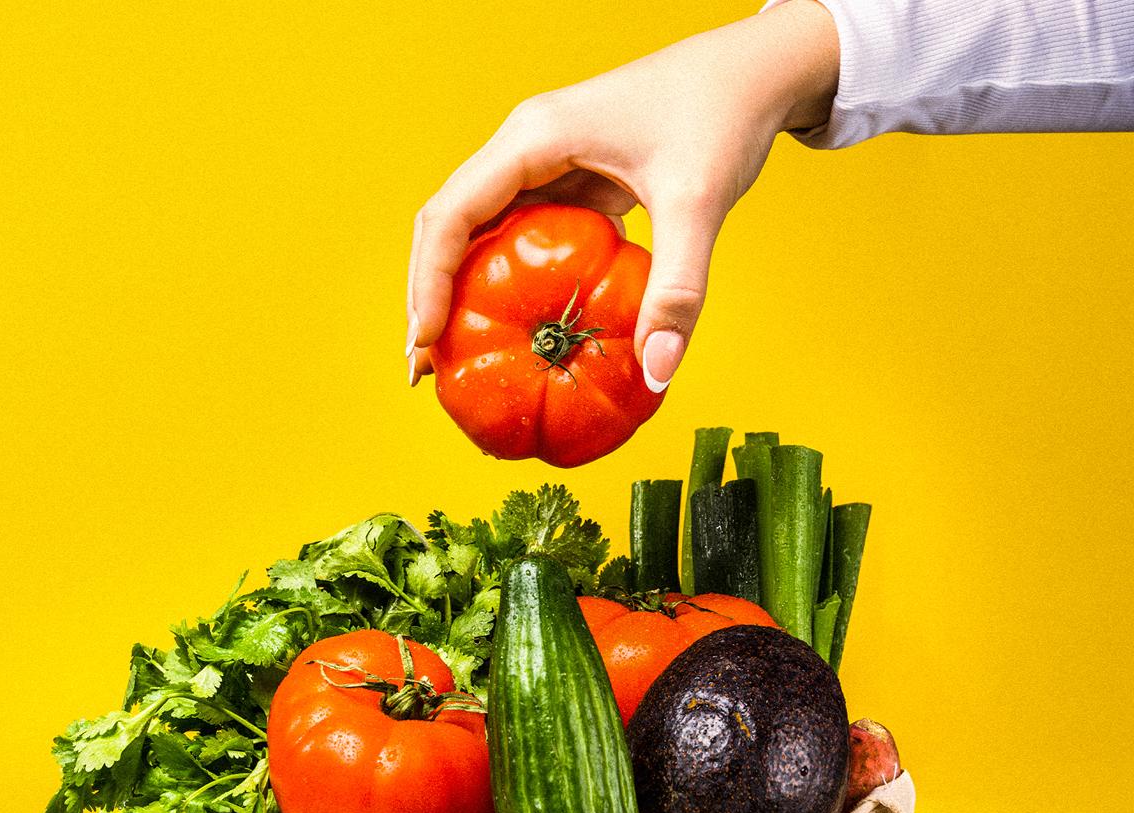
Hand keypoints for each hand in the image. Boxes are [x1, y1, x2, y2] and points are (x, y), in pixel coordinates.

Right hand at [406, 0, 838, 390]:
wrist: (756, 72)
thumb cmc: (722, 115)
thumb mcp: (700, 203)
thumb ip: (677, 290)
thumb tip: (656, 374)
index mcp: (534, 137)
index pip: (451, 214)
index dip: (427, 284)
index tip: (424, 345)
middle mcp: (525, 148)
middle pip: (447, 227)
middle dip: (426, 298)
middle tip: (423, 371)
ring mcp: (542, 166)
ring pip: (474, 234)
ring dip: (455, 294)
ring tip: (451, 360)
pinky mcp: (567, 184)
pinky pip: (516, 241)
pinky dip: (502, 287)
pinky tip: (510, 333)